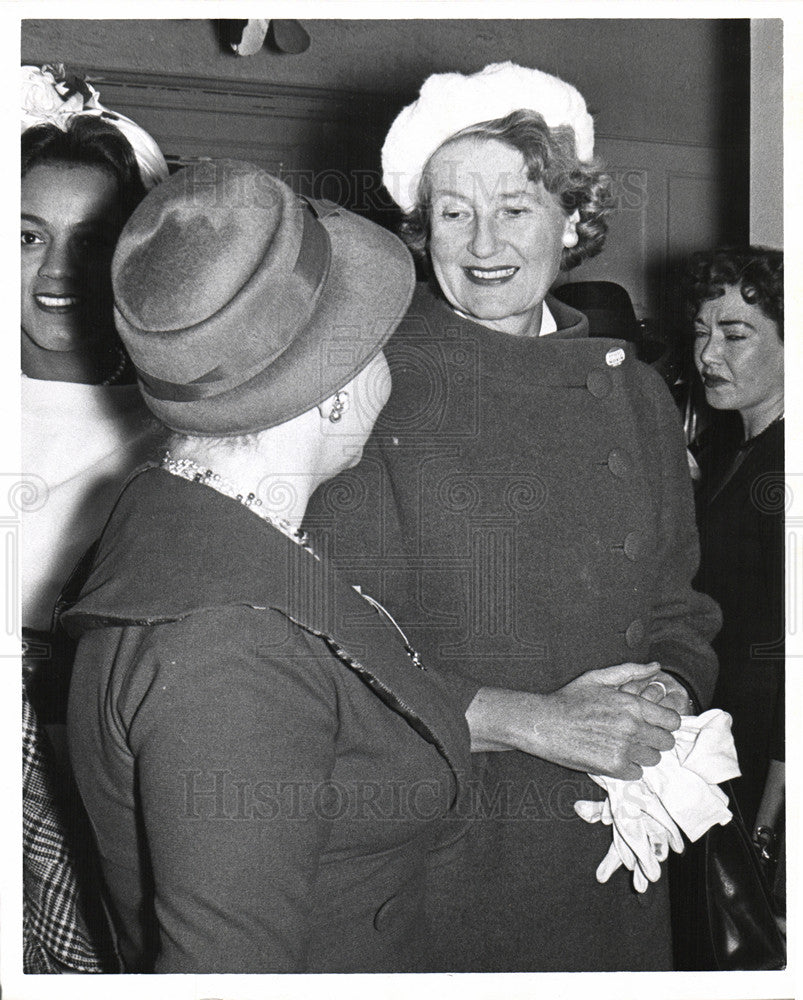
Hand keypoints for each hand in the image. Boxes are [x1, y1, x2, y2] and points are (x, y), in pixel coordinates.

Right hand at [466, 662, 680, 779]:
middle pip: (666, 742)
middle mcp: (632, 727)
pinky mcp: (613, 767)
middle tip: (638, 735)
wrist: (543, 723)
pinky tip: (613, 755)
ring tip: (624, 745)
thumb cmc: (569, 699)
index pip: (672, 721)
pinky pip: (637, 773)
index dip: (665, 722)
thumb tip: (655, 666)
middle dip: (655, 739)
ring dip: (642, 754)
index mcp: (632, 704)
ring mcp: (624, 749)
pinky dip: (628, 767)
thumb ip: (630, 671)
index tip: (653, 723)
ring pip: (653, 759)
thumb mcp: (598, 678)